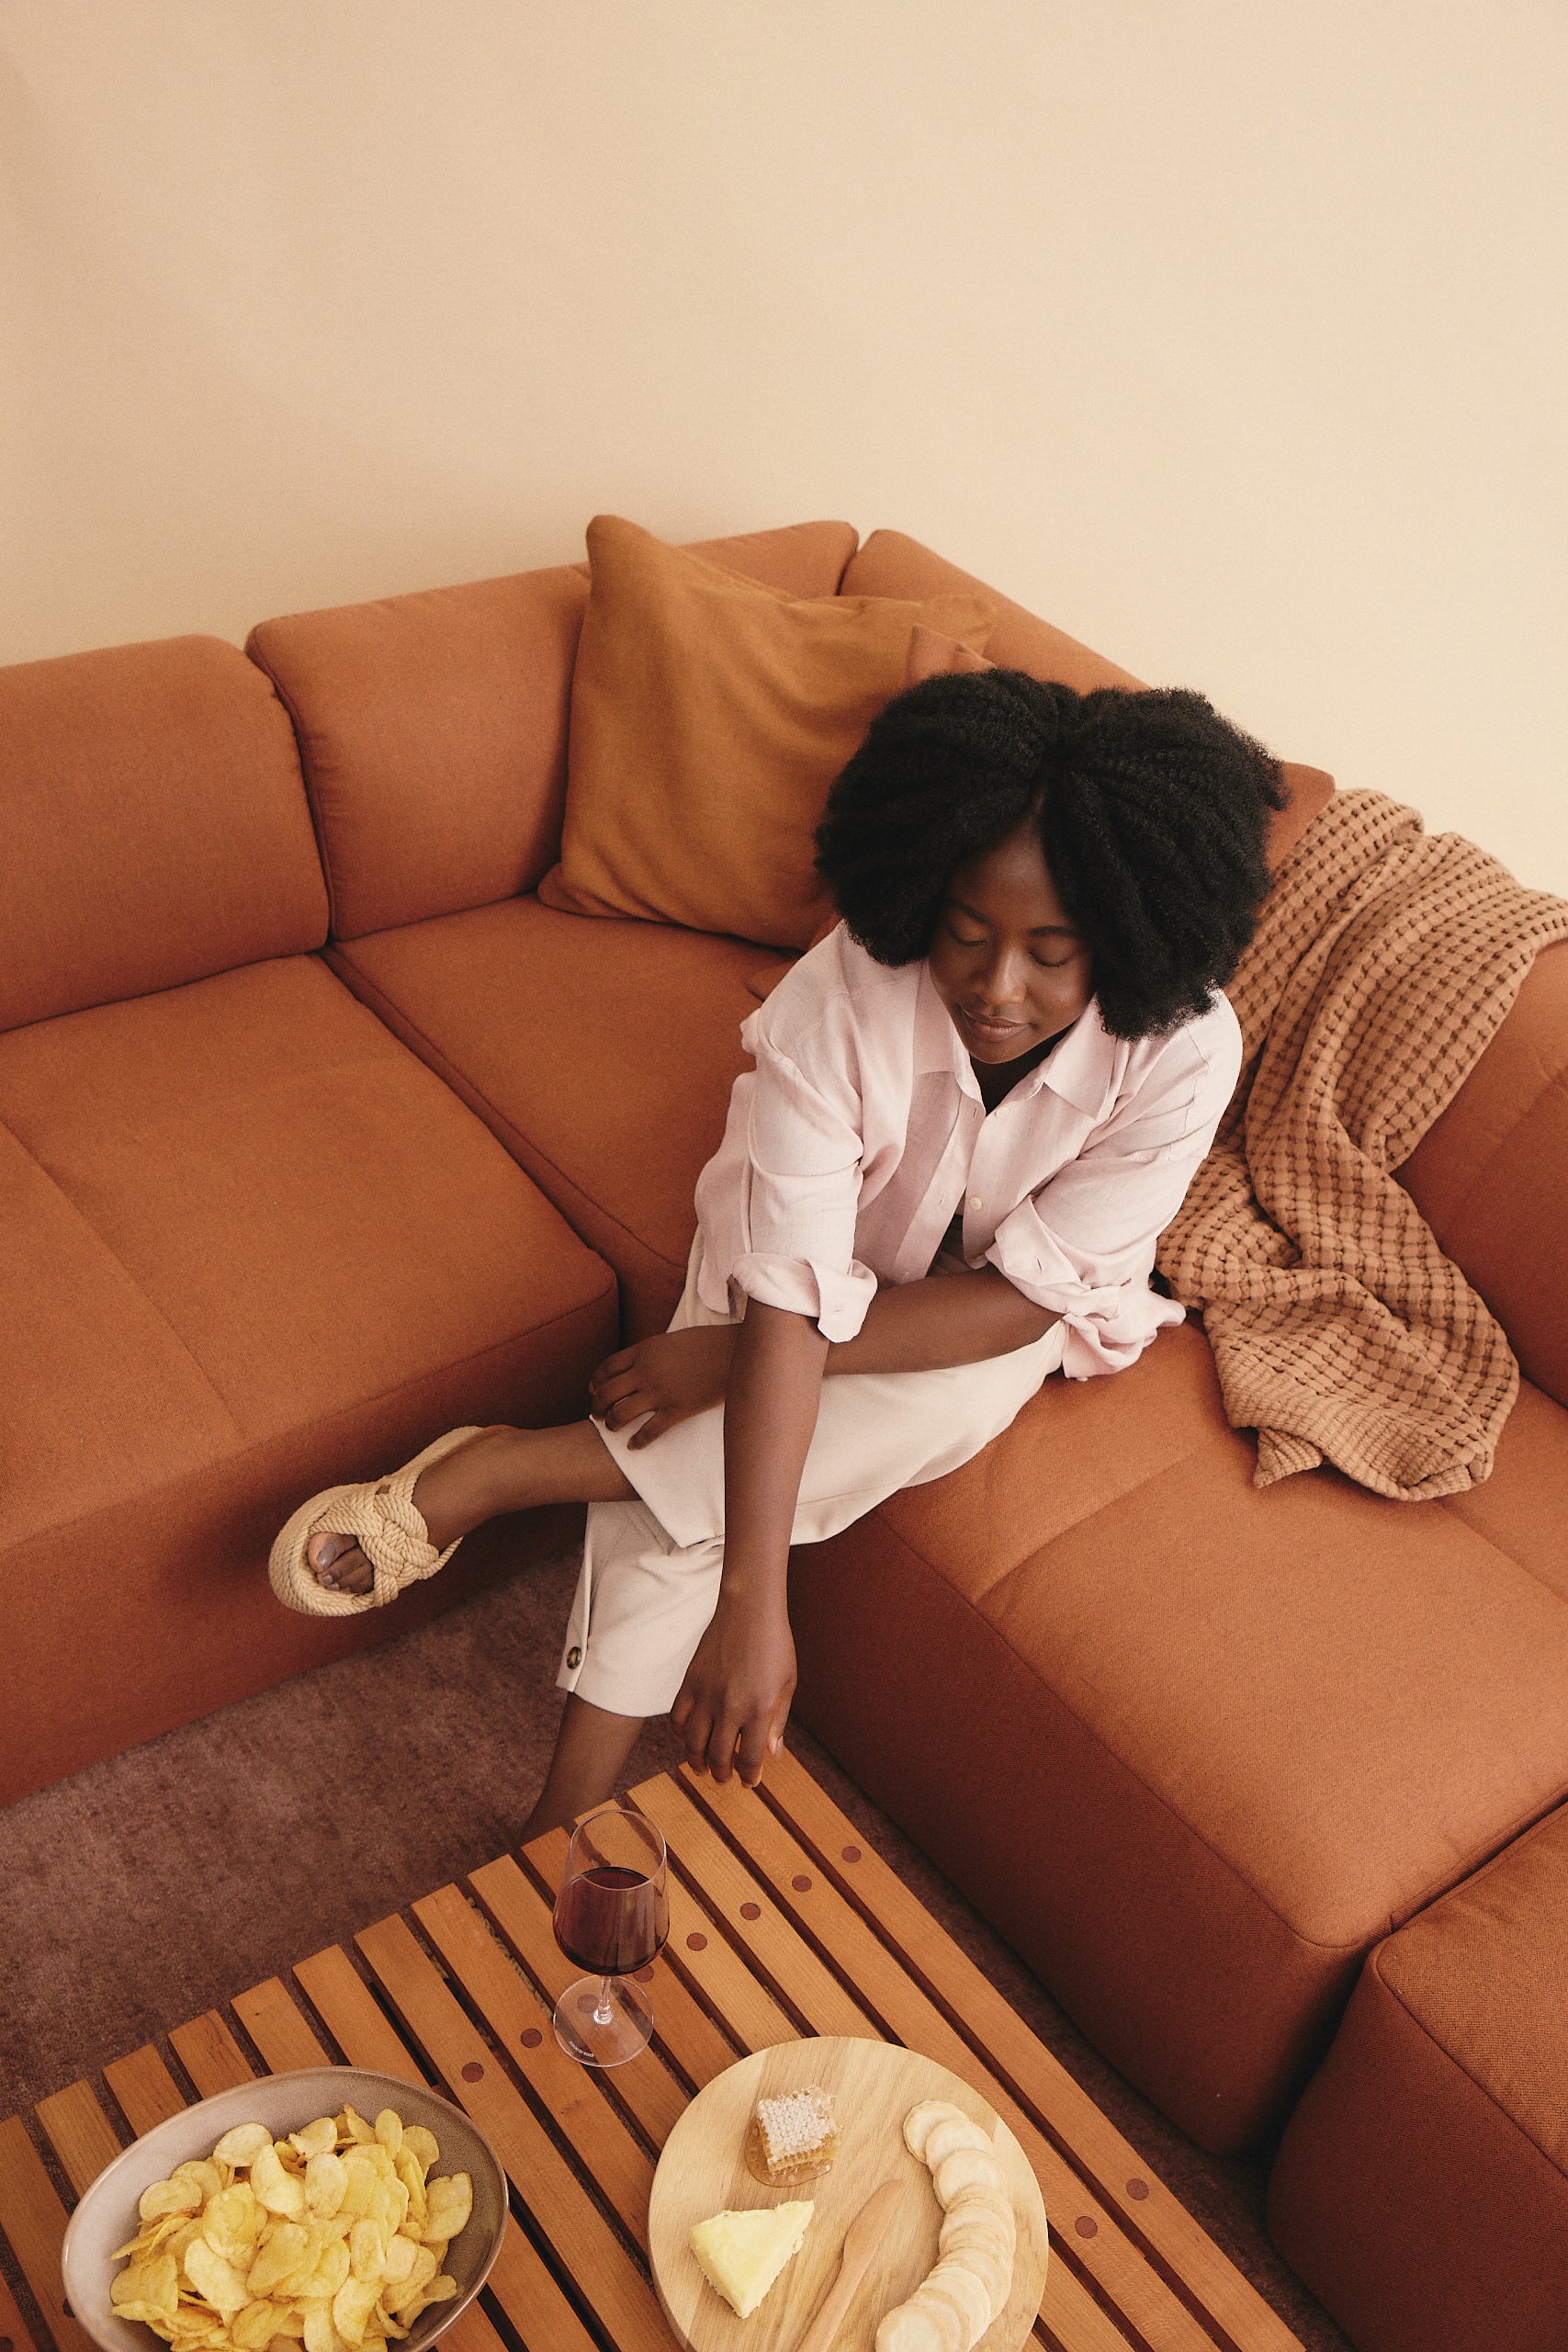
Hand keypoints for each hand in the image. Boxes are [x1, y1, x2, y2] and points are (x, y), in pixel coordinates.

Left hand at [588, 1325, 736, 1446]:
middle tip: (598, 1414)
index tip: (593, 1390)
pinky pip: (649, 1432)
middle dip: (597, 1406)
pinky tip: (633, 1446)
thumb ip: (649, 1352)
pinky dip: (637, 1442)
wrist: (734, 1353)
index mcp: (644, 1351)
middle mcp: (645, 1372)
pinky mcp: (676, 1410)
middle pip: (606, 1392)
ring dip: (612, 1424)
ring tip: (613, 1429)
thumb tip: (635, 1366)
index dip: (595, 1381)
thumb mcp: (670, 1340)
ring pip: (621, 1414)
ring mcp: (660, 1392)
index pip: (606, 1368)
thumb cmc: (706, 1343)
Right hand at [671, 1591, 795, 1785]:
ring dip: (697, 1761)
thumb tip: (774, 1754)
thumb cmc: (775, 1644)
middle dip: (722, 1774)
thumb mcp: (788, 1684)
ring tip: (702, 1767)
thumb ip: (779, 1721)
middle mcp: (730, 1706)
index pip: (751, 1758)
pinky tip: (687, 1736)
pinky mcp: (690, 1681)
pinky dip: (680, 1732)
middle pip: (719, 1756)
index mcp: (759, 1708)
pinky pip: (678, 1716)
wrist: (750, 1609)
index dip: (749, 1776)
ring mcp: (707, 1694)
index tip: (749, 1782)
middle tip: (724, 1778)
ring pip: (693, 1742)